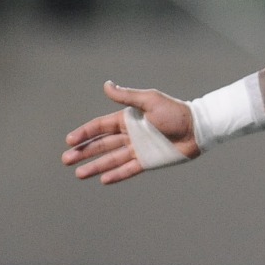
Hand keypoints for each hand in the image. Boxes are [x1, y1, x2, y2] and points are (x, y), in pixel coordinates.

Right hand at [61, 81, 196, 184]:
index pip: (101, 126)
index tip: (70, 140)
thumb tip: (106, 84)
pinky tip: (103, 179)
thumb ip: (127, 97)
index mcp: (128, 119)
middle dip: (84, 152)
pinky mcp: (148, 160)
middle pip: (102, 144)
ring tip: (79, 173)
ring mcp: (138, 148)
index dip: (85, 133)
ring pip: (111, 158)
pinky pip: (128, 169)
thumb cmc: (176, 111)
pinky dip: (116, 174)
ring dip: (95, 165)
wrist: (198, 128)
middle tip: (66, 159)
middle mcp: (130, 134)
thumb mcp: (150, 100)